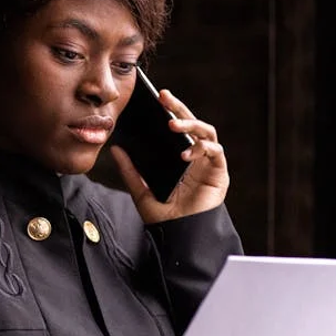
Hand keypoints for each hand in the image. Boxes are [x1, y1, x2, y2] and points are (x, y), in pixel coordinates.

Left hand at [110, 89, 228, 222]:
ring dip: (191, 124)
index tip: (156, 98)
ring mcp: (208, 164)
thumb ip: (130, 171)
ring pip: (206, 132)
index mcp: (179, 157)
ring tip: (173, 124)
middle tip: (164, 97)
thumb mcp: (141, 192)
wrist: (179, 238)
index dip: (169, 111)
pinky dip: (203, 148)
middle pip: (191, 124)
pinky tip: (186, 153)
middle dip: (179, 108)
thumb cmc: (165, 217)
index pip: (176, 128)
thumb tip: (116, 149)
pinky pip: (216, 152)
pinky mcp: (219, 173)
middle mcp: (196, 157)